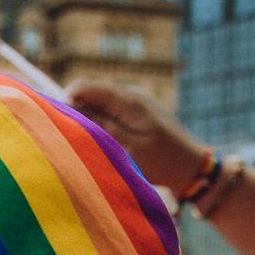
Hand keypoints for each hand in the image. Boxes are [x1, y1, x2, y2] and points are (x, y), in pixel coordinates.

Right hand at [66, 79, 210, 196]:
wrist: (192, 167)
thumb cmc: (161, 160)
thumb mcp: (127, 146)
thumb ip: (98, 125)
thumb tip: (69, 108)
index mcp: (127, 99)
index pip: (82, 87)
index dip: (65, 103)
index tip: (62, 128)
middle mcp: (129, 94)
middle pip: (88, 94)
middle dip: (76, 114)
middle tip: (79, 141)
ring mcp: (134, 102)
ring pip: (97, 104)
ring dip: (89, 121)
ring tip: (95, 145)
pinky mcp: (136, 112)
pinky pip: (109, 112)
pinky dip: (101, 125)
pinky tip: (107, 143)